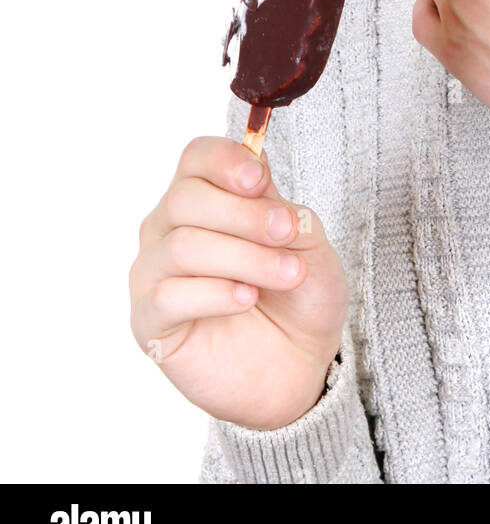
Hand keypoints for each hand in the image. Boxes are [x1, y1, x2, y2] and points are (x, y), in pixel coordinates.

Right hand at [129, 136, 348, 429]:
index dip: (224, 160)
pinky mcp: (149, 322)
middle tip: (287, 232)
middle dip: (244, 215)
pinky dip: (215, 293)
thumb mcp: (306, 242)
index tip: (259, 179)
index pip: (196, 157)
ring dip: (243, 257)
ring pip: (182, 246)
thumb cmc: (299, 295)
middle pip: (185, 198)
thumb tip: (255, 166)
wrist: (300, 365)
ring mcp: (154, 274)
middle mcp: (169, 228)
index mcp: (205, 196)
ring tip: (287, 274)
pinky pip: (168, 295)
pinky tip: (247, 299)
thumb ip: (277, 204)